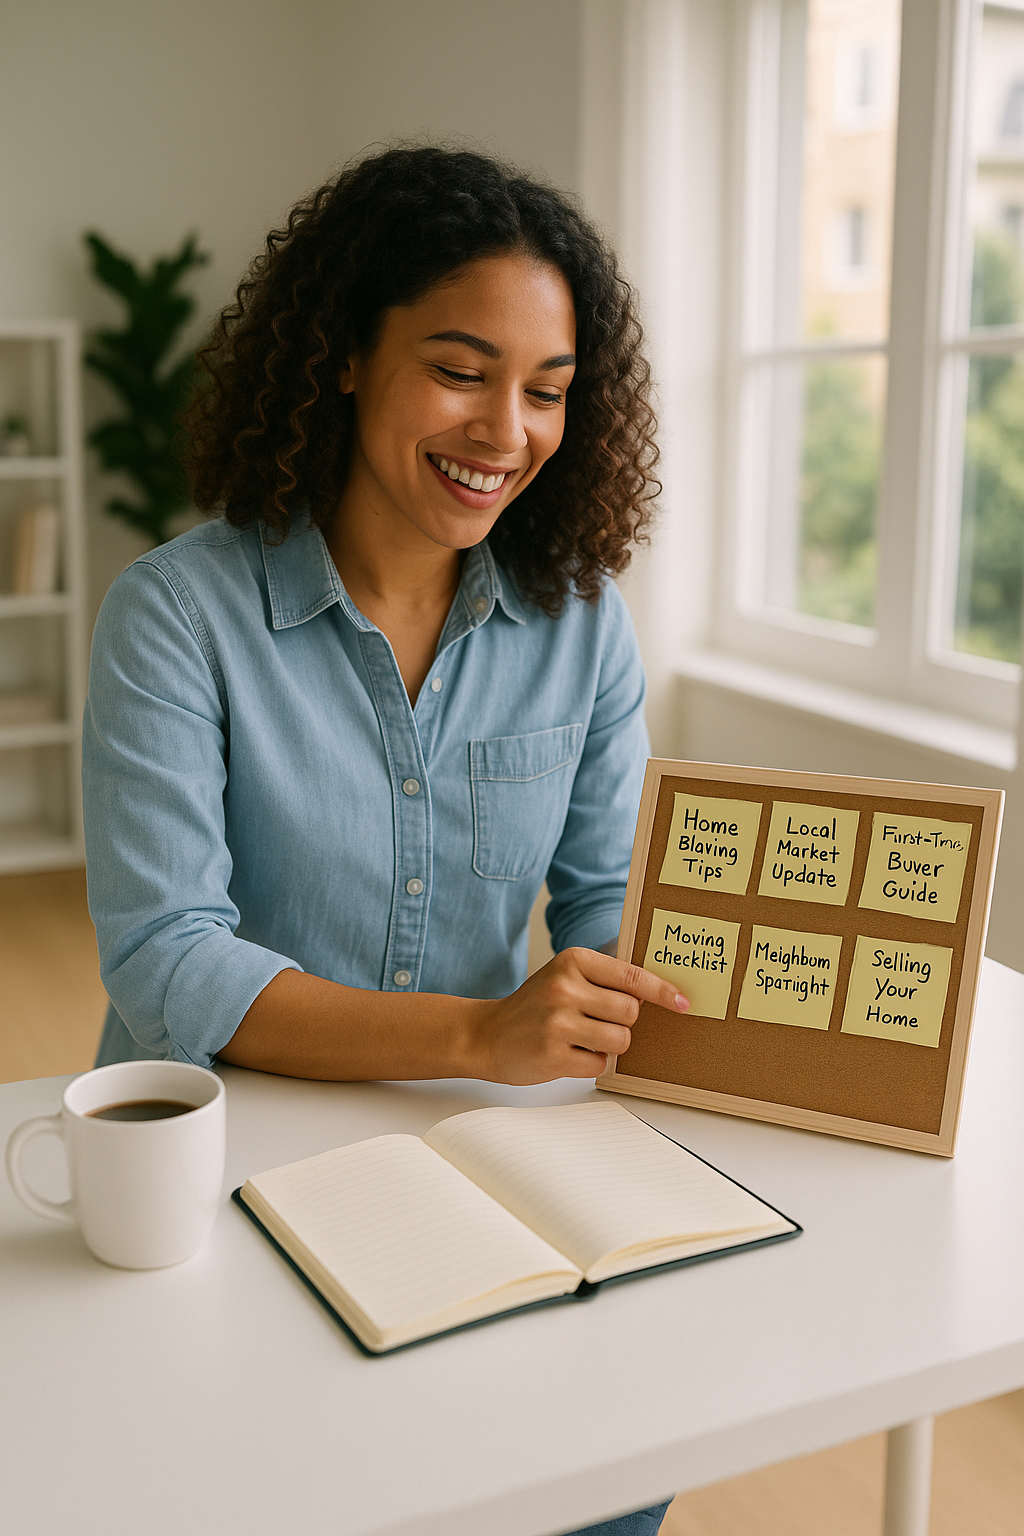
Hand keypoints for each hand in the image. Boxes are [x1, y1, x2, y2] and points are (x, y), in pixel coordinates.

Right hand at [467, 946, 688, 1084]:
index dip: (662, 991)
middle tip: (597, 1022)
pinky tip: (568, 1053)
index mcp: (573, 961)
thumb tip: (658, 995)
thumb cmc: (534, 1006)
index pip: (632, 976)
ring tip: (582, 1039)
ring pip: (620, 1040)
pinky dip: (591, 1063)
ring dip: (610, 1046)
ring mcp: (557, 1022)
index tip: (683, 1002)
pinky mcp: (553, 1055)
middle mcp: (564, 987)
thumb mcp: (565, 977)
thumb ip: (605, 980)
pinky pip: (600, 1064)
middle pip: (630, 1012)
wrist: (486, 1034)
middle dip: (623, 1023)